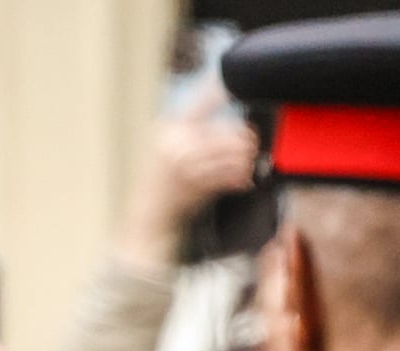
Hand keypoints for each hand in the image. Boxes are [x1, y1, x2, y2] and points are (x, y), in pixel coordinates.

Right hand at [117, 89, 258, 273]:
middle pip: (225, 133)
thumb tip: (224, 126)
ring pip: (231, 156)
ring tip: (250, 161)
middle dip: (245, 138)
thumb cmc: (156, 181)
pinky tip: (245, 178)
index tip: (235, 86)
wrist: (146, 215)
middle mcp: (179, 145)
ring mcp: (188, 167)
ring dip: (246, 159)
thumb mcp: (164, 147)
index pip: (202, 103)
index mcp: (170, 129)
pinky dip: (240, 178)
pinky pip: (228, 178)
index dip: (220, 92)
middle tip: (253, 140)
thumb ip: (189, 132)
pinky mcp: (197, 187)